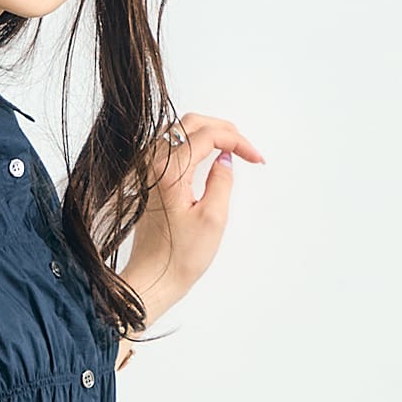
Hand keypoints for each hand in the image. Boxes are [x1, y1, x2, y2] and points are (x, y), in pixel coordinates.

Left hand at [120, 111, 264, 323]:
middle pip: (190, 123)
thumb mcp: (213, 218)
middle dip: (223, 129)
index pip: (207, 136)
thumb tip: (225, 159)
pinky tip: (207, 155)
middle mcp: (153, 165)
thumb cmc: (179, 257)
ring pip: (178, 131)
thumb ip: (222, 180)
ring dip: (207, 132)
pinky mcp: (147, 180)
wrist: (151, 278)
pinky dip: (192, 143)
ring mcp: (147, 171)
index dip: (237, 141)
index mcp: (169, 172)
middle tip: (246, 146)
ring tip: (231, 146)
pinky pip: (169, 146)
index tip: (255, 158)